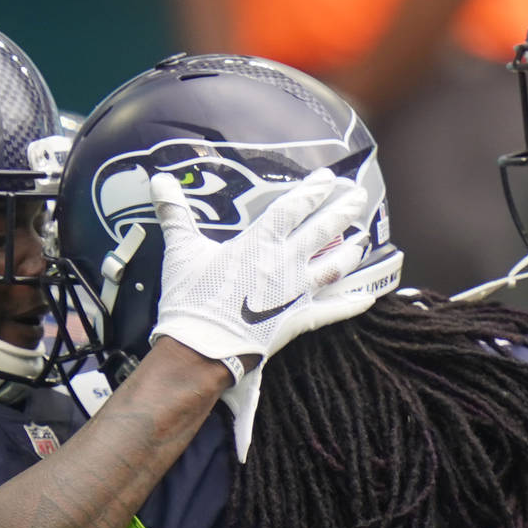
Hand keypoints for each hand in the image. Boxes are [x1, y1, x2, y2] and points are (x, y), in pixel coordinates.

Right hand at [148, 168, 379, 459]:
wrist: (200, 348)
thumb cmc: (190, 299)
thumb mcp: (180, 251)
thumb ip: (175, 213)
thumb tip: (158, 180)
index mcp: (259, 243)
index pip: (292, 209)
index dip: (311, 192)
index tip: (327, 179)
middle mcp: (284, 264)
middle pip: (321, 231)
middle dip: (341, 211)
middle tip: (359, 196)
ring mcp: (294, 294)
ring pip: (331, 267)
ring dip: (349, 252)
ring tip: (362, 240)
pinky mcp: (296, 322)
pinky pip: (330, 311)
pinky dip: (350, 305)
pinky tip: (368, 297)